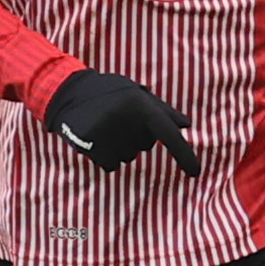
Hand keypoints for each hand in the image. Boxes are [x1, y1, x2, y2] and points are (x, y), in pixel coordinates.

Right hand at [46, 64, 203, 174]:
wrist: (68, 92)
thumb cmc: (110, 92)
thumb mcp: (136, 93)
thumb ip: (162, 109)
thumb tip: (186, 126)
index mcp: (141, 105)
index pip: (168, 134)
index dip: (184, 154)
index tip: (196, 173)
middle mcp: (127, 121)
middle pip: (145, 146)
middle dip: (135, 136)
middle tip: (117, 118)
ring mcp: (108, 135)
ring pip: (128, 157)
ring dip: (119, 147)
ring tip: (104, 125)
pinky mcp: (91, 147)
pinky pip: (111, 165)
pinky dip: (106, 157)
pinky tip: (96, 138)